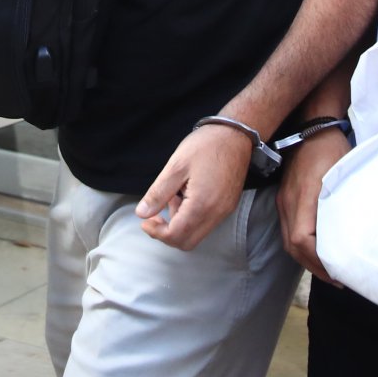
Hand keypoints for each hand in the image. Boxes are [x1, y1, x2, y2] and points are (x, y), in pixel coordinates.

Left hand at [135, 124, 251, 249]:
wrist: (235, 134)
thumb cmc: (206, 145)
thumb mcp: (176, 166)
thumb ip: (158, 193)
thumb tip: (142, 213)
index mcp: (202, 204)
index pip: (176, 235)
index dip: (157, 232)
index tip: (145, 220)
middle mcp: (216, 213)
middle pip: (187, 242)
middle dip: (167, 233)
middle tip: (155, 215)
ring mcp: (224, 211)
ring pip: (197, 234)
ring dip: (179, 224)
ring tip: (172, 197)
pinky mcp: (228, 205)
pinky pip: (206, 223)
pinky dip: (191, 217)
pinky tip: (185, 195)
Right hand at [279, 130, 349, 283]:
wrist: (313, 125)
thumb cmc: (332, 148)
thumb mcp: (344, 175)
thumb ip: (346, 203)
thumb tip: (359, 232)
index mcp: (303, 198)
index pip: (301, 240)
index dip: (317, 260)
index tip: (336, 270)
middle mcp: (288, 202)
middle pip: (292, 246)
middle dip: (312, 266)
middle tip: (336, 278)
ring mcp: (284, 200)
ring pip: (288, 239)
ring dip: (306, 257)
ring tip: (328, 268)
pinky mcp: (286, 197)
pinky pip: (290, 228)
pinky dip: (302, 244)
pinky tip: (318, 247)